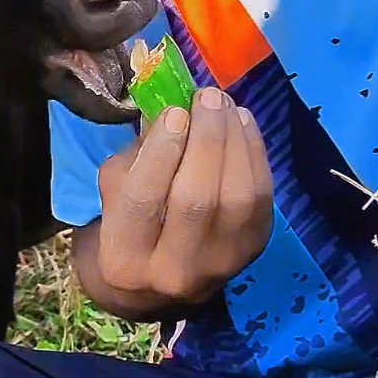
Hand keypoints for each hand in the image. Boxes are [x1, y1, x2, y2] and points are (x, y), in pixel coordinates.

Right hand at [96, 87, 273, 306]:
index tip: (175, 111)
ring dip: (235, 141)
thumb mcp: (116, 188)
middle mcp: (174, 271)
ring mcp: (219, 265)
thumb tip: (176, 111)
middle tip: (208, 97)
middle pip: (197, 200)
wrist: (159, 280)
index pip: (143, 200)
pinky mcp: (252, 251)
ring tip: (225, 105)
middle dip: (207, 139)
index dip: (162, 152)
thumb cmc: (130, 219)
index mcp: (125, 257)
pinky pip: (261, 197)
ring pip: (237, 198)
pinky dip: (254, 153)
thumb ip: (140, 154)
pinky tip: (242, 124)